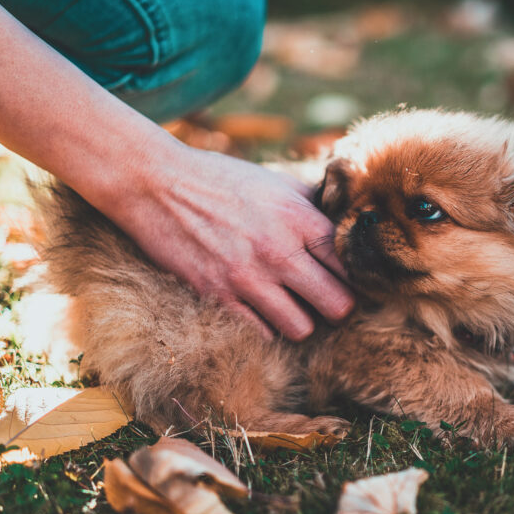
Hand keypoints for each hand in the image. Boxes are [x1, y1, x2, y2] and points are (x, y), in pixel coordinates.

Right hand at [96, 142, 354, 339]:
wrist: (157, 183)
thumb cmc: (223, 180)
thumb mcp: (277, 182)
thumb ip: (316, 204)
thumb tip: (350, 219)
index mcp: (301, 218)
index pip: (352, 265)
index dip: (356, 277)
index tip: (348, 279)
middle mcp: (280, 250)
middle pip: (338, 305)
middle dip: (337, 308)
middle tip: (327, 302)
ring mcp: (248, 276)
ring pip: (302, 328)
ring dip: (302, 322)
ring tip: (293, 307)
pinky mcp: (218, 295)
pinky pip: (262, 334)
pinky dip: (267, 328)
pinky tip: (262, 310)